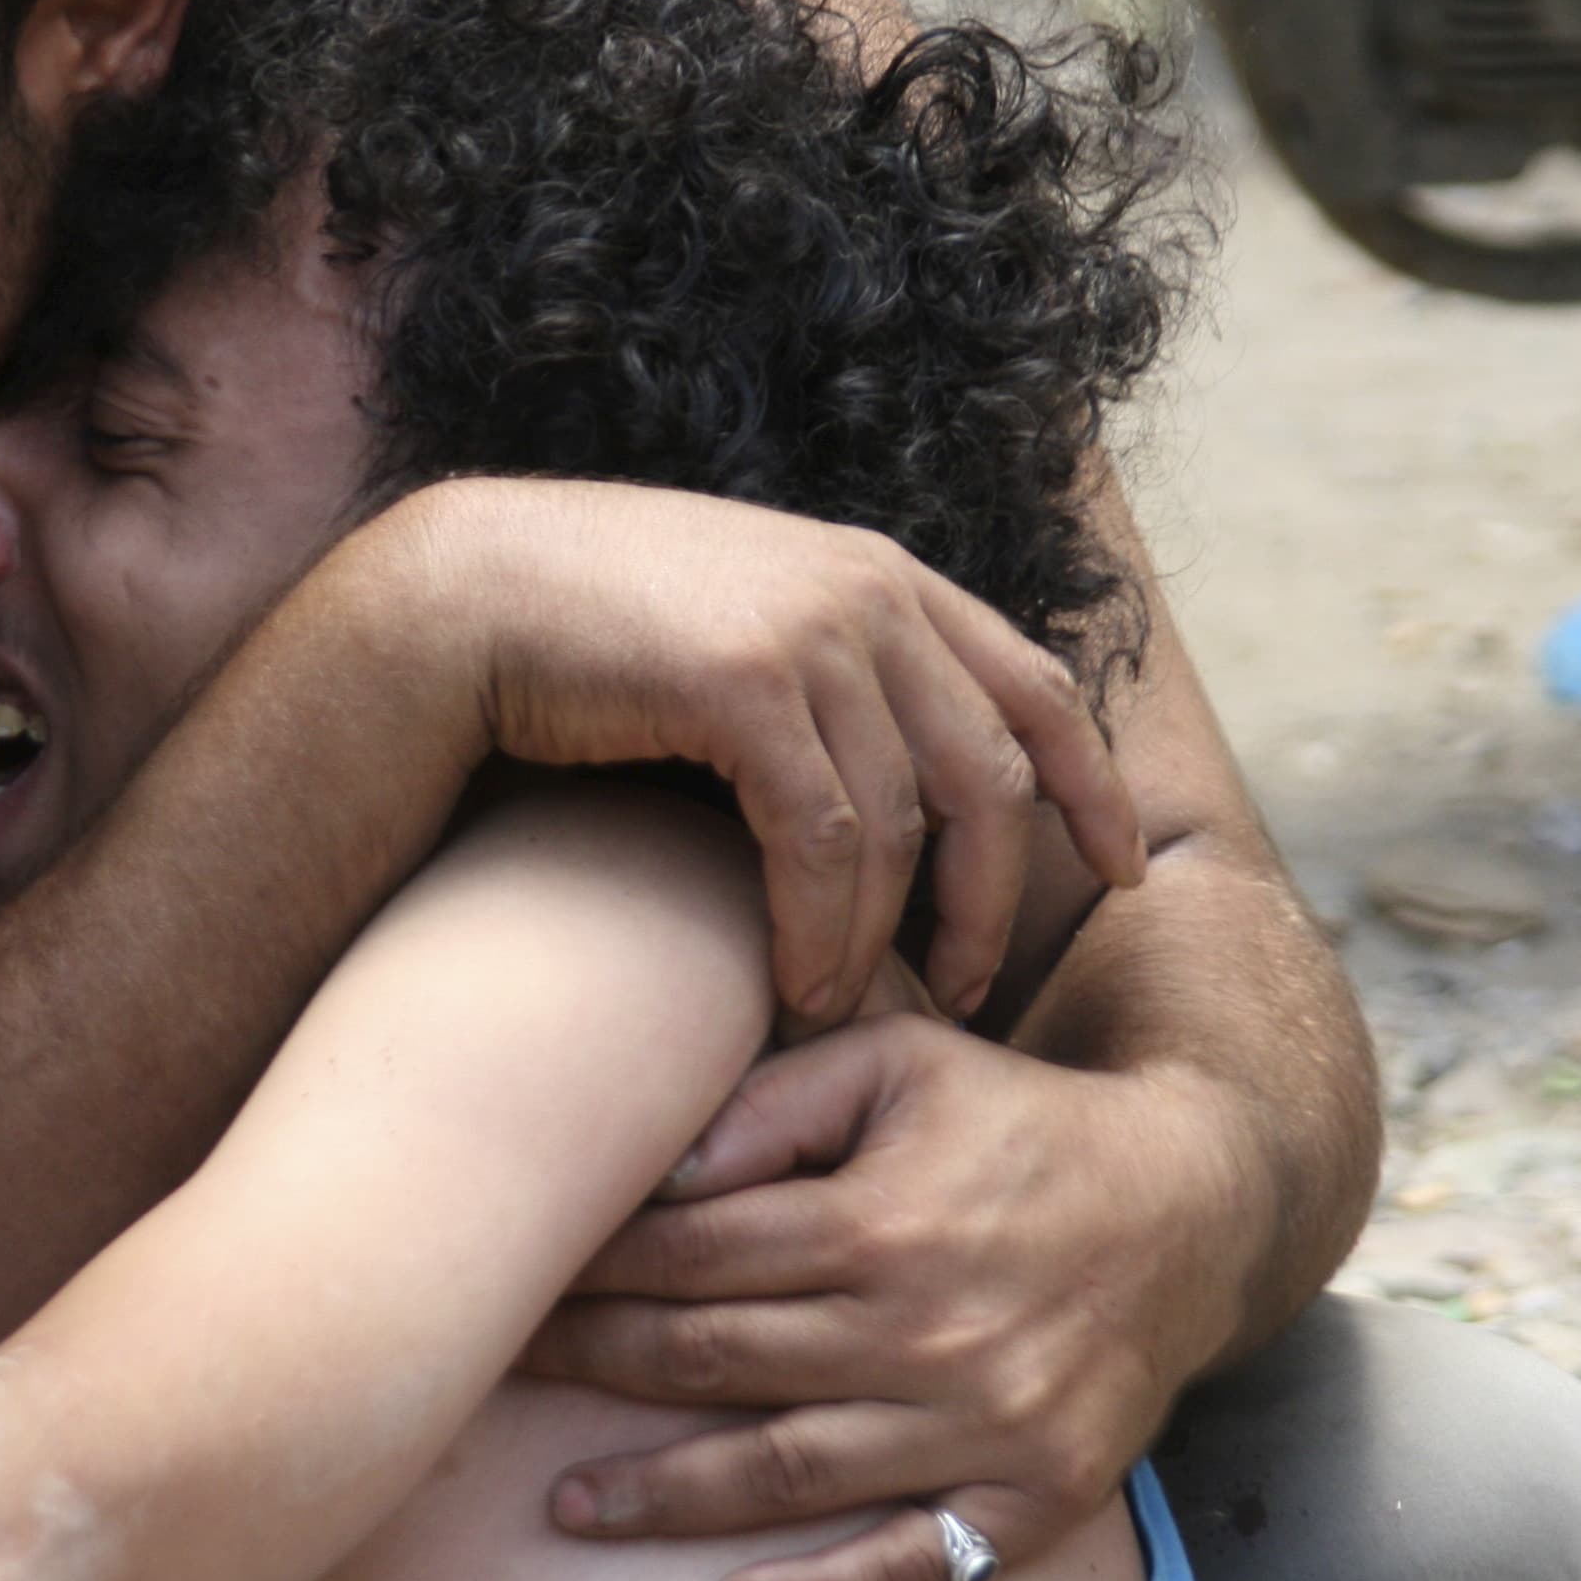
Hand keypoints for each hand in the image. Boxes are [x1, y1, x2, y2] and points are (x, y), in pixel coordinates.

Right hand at [370, 478, 1144, 1023]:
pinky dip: (820, 923)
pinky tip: (796, 979)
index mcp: (883, 576)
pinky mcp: (746, 679)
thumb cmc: (583, 632)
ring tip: (844, 1004)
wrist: (462, 594)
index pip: (1043, 686)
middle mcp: (867, 591)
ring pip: (907, 821)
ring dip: (885, 936)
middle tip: (963, 990)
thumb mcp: (741, 631)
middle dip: (993, 899)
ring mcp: (810, 627)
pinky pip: (824, 837)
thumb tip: (888, 774)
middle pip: (996, 771)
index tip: (1118, 875)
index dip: (1095, 788)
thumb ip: (826, 675)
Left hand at [519, 1017, 1252, 1580]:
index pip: (693, 1256)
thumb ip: (772, 1102)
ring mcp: (983, 1426)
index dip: (594, 1270)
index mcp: (880, 1219)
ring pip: (789, 1474)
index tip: (517, 1278)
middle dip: (594, 1369)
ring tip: (569, 1506)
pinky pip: (913, 1566)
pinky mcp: (1038, 1497)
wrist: (1194, 1205)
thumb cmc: (1014, 1121)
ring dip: (667, 1497)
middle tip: (497, 1375)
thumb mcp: (899, 1063)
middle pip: (717, 1362)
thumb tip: (657, 1167)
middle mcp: (926, 1331)